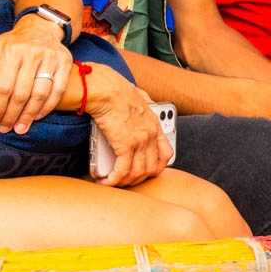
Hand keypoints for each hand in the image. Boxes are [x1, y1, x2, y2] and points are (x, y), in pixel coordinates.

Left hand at [0, 18, 70, 133]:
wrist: (41, 28)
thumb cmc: (12, 42)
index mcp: (11, 51)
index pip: (3, 86)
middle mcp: (32, 54)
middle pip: (21, 93)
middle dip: (12, 114)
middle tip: (5, 128)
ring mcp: (50, 58)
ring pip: (41, 93)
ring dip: (30, 115)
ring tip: (20, 128)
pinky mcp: (65, 63)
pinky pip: (58, 90)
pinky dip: (48, 106)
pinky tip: (37, 116)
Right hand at [81, 66, 169, 186]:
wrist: (107, 89)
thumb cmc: (116, 89)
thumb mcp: (138, 95)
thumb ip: (143, 101)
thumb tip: (140, 98)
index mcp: (154, 124)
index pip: (166, 153)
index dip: (157, 167)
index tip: (145, 172)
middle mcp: (150, 135)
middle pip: (152, 168)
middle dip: (138, 179)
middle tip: (126, 181)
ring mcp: (140, 141)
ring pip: (137, 173)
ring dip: (124, 182)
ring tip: (112, 182)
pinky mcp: (125, 145)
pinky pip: (122, 171)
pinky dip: (113, 180)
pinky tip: (104, 181)